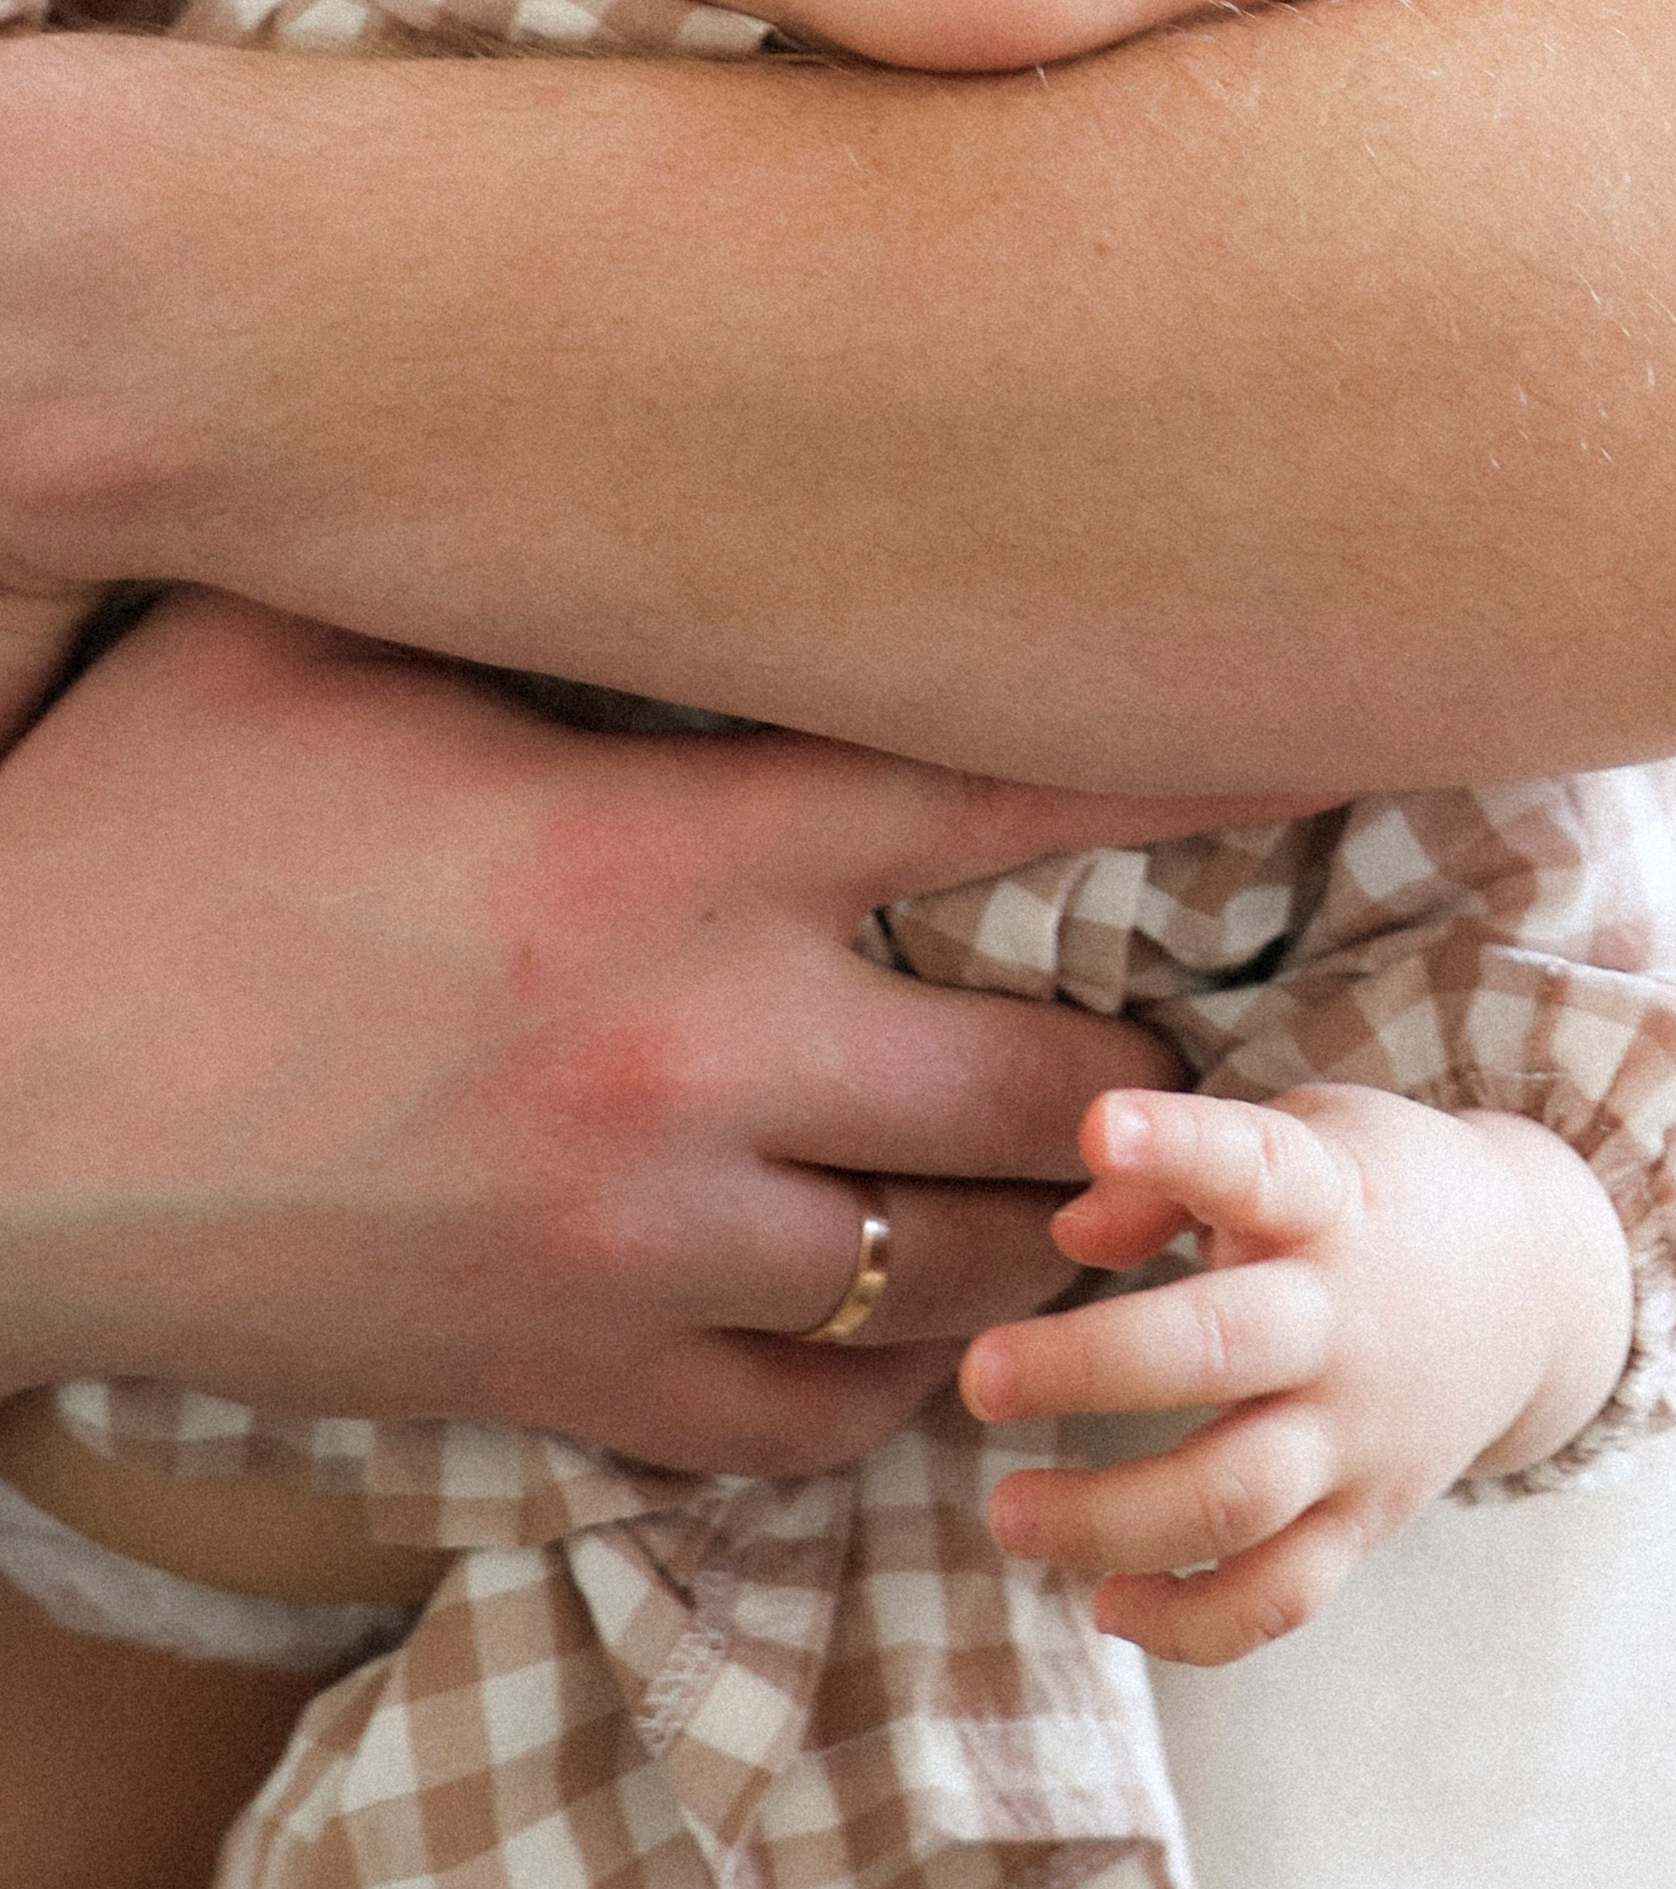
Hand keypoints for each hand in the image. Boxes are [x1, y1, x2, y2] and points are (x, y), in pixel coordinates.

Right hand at [0, 590, 1268, 1475]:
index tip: (1336, 743)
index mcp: (658, 852)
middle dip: (1129, 1064)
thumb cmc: (125, 849)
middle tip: (1146, 1027)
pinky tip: (888, 1310)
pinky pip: (814, 1428)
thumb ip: (501, 579)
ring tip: (1057, 1181)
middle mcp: (699, 1060)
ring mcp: (644, 1251)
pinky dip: (883, 1372)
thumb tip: (602, 460)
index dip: (1198, 767)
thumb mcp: (306, 653)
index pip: (1004, 788)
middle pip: (1053, 1089)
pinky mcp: (567, 1386)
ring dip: (1031, 1226)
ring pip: (965, 1273)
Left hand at [959, 1084, 1632, 1663]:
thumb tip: (1069, 1230)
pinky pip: (1282, 1595)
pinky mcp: (1366, 1518)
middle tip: (979, 1377)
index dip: (1177, 1145)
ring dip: (1111, 1518)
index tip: (1099, 1123)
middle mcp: (1344, 1320)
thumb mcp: (1298, 1137)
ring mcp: (1359, 1431)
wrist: (1535, 1284)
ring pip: (1235, 1496)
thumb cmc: (1365, 1192)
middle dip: (1092, 1367)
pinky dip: (1195, 1623)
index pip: (1255, 1165)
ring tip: (1006, 1513)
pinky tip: (1106, 1607)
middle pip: (1219, 1350)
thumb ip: (1178, 1173)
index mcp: (1327, 1198)